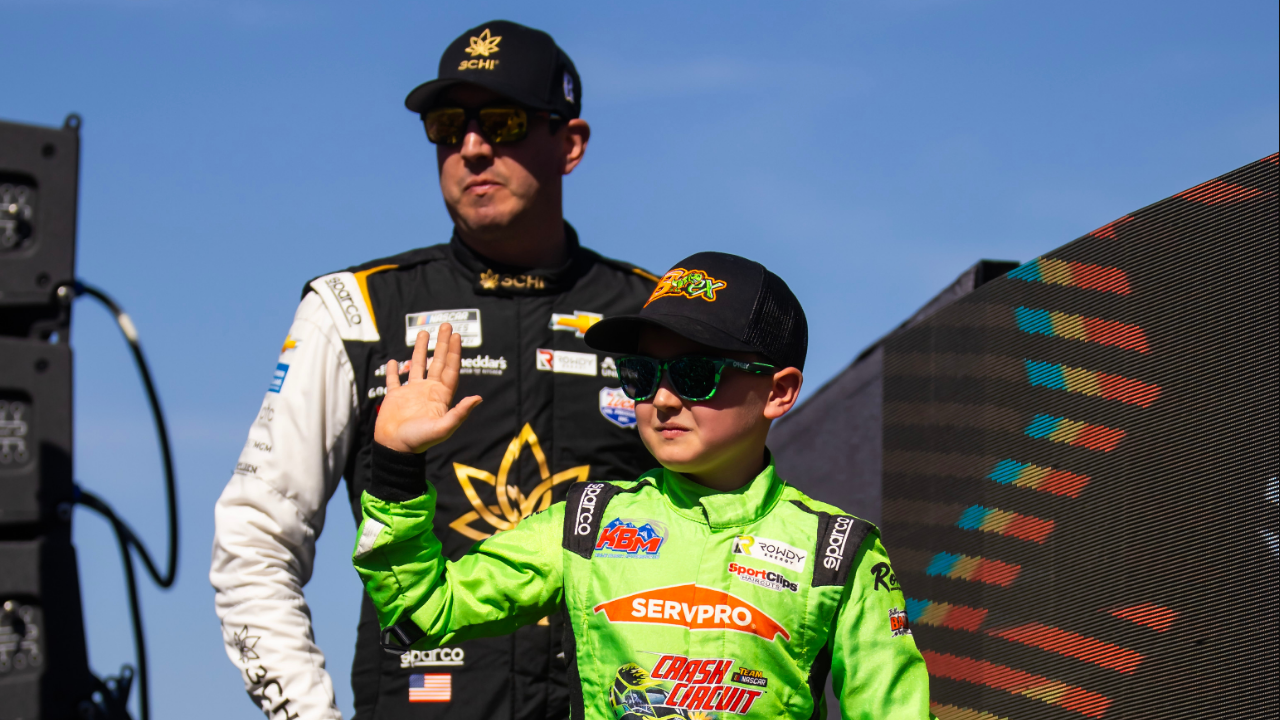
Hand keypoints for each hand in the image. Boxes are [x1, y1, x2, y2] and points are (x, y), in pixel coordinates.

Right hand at [373, 323, 482, 453]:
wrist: (396, 449)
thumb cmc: (419, 440)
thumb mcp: (443, 428)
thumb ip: (460, 413)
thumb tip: (478, 398)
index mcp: (440, 396)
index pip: (450, 369)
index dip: (454, 352)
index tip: (456, 336)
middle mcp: (427, 391)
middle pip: (437, 362)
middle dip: (442, 344)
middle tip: (446, 326)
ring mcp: (411, 393)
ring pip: (417, 366)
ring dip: (420, 350)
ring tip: (424, 333)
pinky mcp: (395, 397)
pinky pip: (394, 381)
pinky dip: (393, 371)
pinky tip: (394, 361)